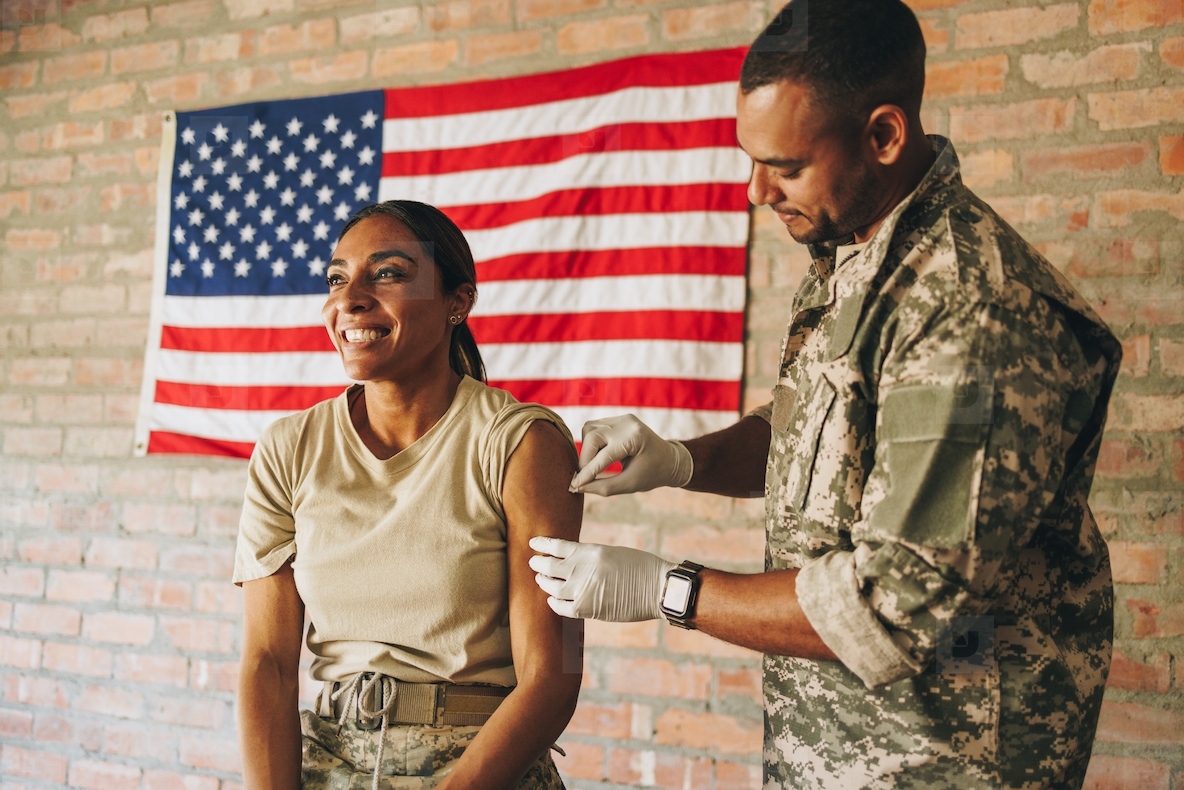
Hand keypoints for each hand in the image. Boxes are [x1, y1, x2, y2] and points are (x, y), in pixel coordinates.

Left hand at [529, 537, 675, 621]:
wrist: (657, 588)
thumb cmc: (640, 568)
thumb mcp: (612, 553)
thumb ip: (590, 558)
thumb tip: (573, 563)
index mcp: (589, 551)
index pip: (556, 546)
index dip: (541, 544)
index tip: (533, 543)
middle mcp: (581, 569)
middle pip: (547, 566)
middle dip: (538, 564)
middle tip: (534, 563)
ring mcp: (581, 590)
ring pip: (550, 586)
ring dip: (544, 582)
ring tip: (542, 580)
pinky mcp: (585, 609)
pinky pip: (559, 606)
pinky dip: (553, 602)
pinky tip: (553, 599)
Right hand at [569, 415, 692, 496]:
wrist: (670, 460)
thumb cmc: (653, 474)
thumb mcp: (630, 485)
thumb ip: (603, 487)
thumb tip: (577, 487)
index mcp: (634, 438)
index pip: (602, 456)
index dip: (586, 472)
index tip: (574, 485)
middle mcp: (627, 423)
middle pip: (591, 436)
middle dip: (584, 459)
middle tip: (583, 477)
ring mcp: (622, 418)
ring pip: (589, 429)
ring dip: (586, 449)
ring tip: (593, 466)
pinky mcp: (618, 419)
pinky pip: (595, 427)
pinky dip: (592, 442)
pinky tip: (599, 456)